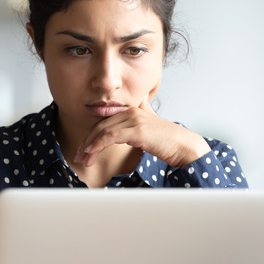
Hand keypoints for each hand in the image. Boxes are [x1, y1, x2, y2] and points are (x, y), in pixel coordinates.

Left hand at [73, 98, 210, 168]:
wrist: (185, 146)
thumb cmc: (168, 140)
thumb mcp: (151, 125)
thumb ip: (143, 113)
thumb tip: (140, 103)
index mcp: (132, 110)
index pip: (104, 122)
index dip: (92, 135)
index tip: (83, 150)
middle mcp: (131, 112)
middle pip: (100, 126)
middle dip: (87, 142)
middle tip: (79, 157)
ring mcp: (134, 120)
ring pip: (102, 131)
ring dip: (89, 146)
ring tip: (83, 160)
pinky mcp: (137, 130)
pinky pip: (110, 136)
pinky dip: (97, 144)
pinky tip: (91, 153)